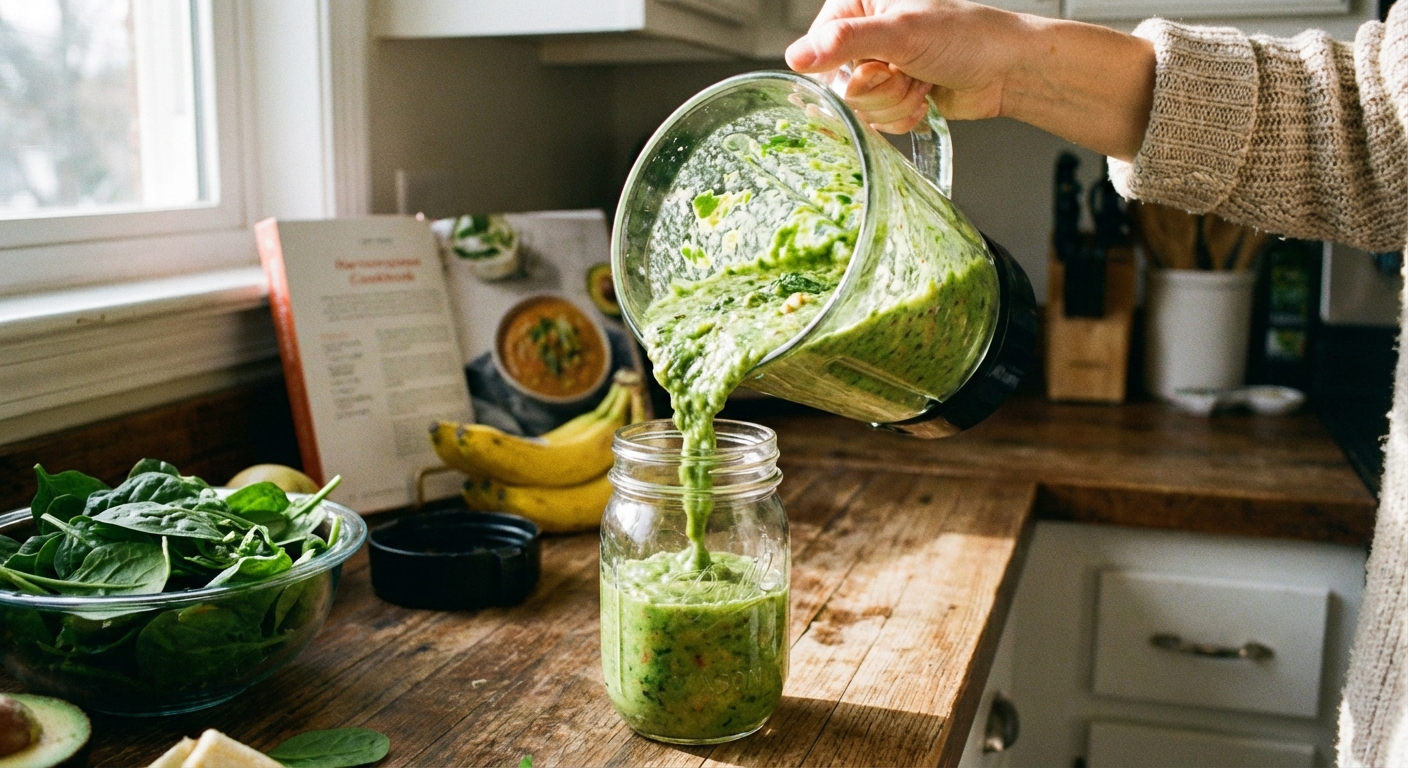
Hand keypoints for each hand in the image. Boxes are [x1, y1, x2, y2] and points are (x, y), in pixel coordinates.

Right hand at [787, 0, 1024, 131]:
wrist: (1007, 70)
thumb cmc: (966, 37)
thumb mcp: (902, 33)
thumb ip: (846, 42)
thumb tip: (796, 56)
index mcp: (859, 6)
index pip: (818, 48)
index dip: (846, 66)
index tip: (877, 63)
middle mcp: (866, 36)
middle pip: (839, 83)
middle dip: (879, 87)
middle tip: (907, 71)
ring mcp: (880, 68)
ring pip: (860, 106)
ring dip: (895, 102)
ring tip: (922, 81)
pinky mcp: (894, 95)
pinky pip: (877, 120)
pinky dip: (903, 116)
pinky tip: (925, 97)